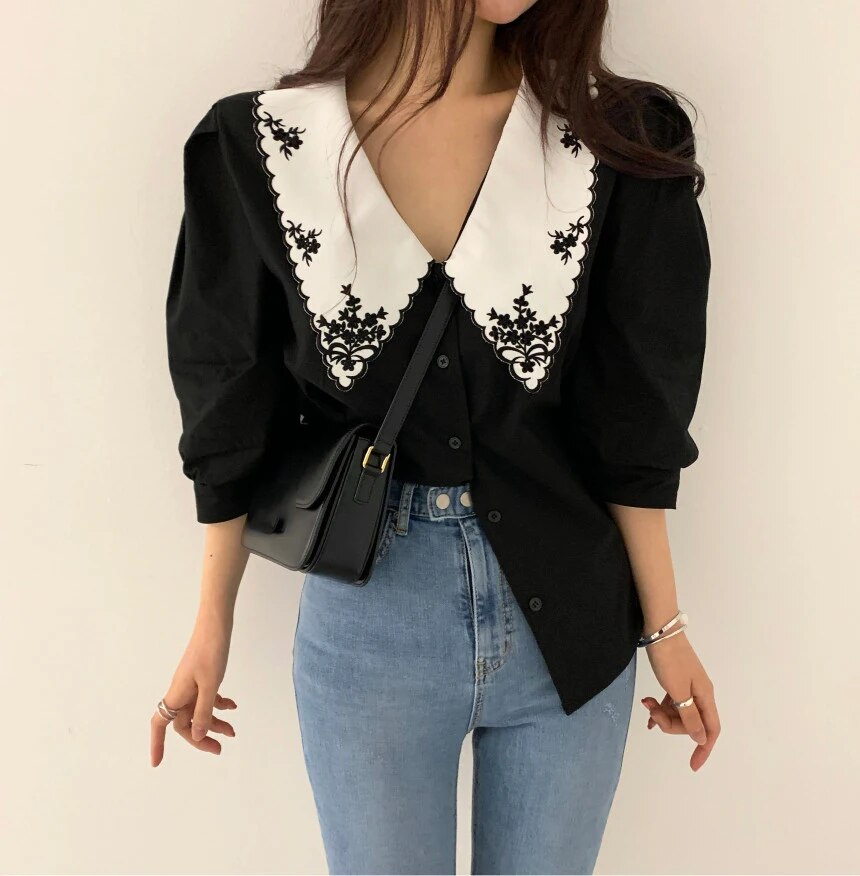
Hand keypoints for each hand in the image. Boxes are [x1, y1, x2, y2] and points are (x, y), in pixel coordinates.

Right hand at [150, 617, 237, 766]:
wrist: (216, 624)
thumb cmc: (211, 652)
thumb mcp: (210, 685)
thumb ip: (204, 711)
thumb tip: (197, 736)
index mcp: (177, 694)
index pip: (160, 723)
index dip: (157, 743)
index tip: (156, 763)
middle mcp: (181, 691)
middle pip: (185, 722)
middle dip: (200, 737)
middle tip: (220, 747)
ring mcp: (192, 683)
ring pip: (199, 711)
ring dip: (213, 722)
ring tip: (232, 731)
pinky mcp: (203, 676)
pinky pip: (207, 697)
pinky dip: (218, 704)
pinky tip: (233, 706)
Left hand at [640, 631, 719, 771]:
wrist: (659, 629)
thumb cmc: (669, 659)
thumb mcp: (678, 690)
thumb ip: (689, 716)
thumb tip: (703, 739)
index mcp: (705, 695)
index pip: (711, 729)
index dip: (704, 749)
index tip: (692, 765)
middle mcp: (700, 692)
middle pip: (691, 722)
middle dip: (671, 724)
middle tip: (651, 713)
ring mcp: (688, 686)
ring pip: (679, 712)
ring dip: (662, 714)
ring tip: (645, 703)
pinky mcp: (676, 680)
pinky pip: (672, 702)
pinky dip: (661, 707)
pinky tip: (648, 708)